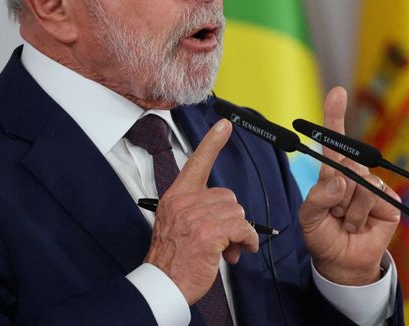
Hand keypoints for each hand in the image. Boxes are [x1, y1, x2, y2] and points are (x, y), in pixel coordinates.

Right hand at [144, 119, 258, 303]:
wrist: (162, 284)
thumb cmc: (172, 260)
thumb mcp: (176, 225)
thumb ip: (197, 211)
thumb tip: (227, 214)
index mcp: (176, 197)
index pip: (196, 162)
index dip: (212, 142)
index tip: (225, 125)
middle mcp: (185, 202)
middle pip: (228, 196)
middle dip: (230, 219)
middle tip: (222, 240)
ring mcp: (196, 216)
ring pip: (237, 212)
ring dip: (238, 233)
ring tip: (224, 249)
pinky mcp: (209, 231)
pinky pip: (242, 228)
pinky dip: (246, 241)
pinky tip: (238, 252)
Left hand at [299, 87, 400, 285]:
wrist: (343, 262)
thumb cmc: (324, 235)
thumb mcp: (308, 217)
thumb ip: (317, 198)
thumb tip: (340, 182)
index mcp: (332, 173)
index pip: (334, 141)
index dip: (335, 115)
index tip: (338, 92)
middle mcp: (353, 175)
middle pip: (345, 165)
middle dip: (335, 192)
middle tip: (334, 212)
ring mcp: (373, 186)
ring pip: (359, 183)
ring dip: (347, 208)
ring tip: (346, 221)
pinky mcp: (389, 200)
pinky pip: (373, 197)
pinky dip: (360, 215)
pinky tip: (360, 225)